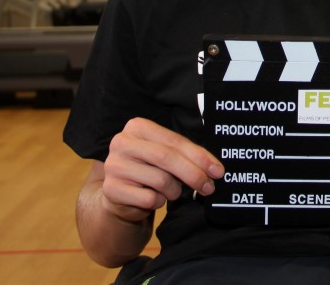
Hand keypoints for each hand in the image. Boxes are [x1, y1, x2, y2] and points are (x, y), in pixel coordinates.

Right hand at [100, 118, 223, 223]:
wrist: (119, 192)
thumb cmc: (148, 169)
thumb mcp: (165, 155)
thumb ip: (186, 155)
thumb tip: (215, 169)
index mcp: (137, 127)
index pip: (175, 141)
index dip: (199, 157)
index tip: (218, 170)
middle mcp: (122, 142)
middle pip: (167, 158)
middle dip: (193, 174)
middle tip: (209, 187)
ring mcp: (114, 166)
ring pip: (161, 180)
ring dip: (174, 191)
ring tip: (171, 191)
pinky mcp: (111, 189)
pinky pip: (149, 199)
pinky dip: (159, 202)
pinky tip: (153, 198)